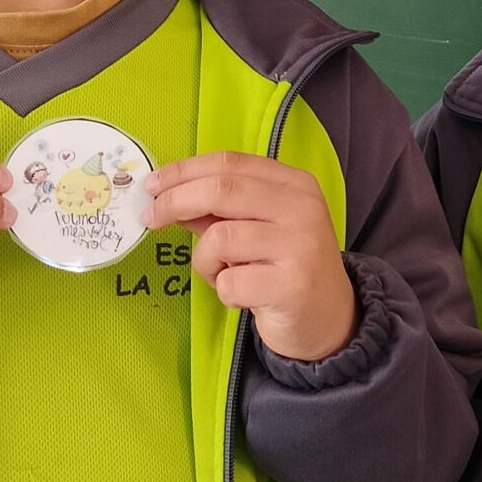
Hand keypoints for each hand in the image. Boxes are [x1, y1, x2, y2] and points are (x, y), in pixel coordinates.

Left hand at [144, 153, 357, 360]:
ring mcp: (300, 245)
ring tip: (221, 273)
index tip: (152, 185)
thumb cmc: (285, 268)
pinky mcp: (292, 285)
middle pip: (222, 189)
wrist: (330, 318)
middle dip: (175, 201)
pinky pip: (230, 281)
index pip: (230, 163)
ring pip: (219, 238)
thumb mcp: (257, 229)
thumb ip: (219, 210)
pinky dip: (223, 291)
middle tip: (151, 218)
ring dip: (205, 261)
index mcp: (295, 184)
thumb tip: (165, 195)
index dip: (184, 170)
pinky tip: (243, 296)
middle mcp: (302, 208)